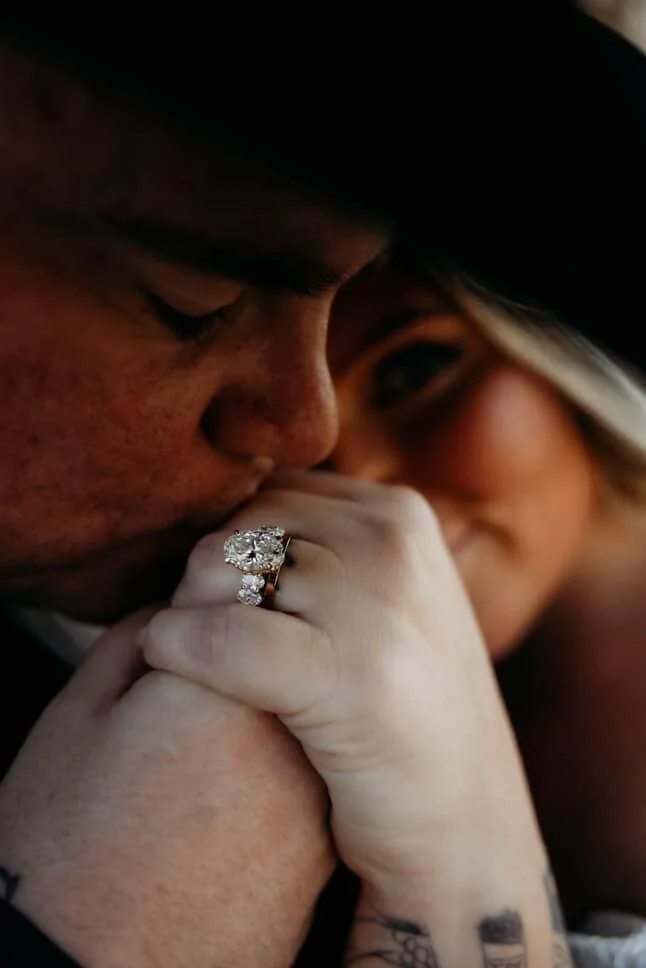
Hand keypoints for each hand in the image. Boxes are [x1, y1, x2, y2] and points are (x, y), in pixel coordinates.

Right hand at [0, 611, 332, 967]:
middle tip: (189, 697)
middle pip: (278, 652)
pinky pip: (307, 777)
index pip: (238, 593)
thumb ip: (135, 639)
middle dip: (242, 652)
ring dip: (263, 711)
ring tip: (203, 757)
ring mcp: (312, 801)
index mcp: (219, 690)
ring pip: (298, 713)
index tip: (184, 628)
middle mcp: (285, 739)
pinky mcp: (321, 854)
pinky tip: (226, 802)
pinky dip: (277, 771)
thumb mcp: (76, 718)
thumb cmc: (64, 848)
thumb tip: (174, 612)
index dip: (205, 600)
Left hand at [142, 471, 540, 885]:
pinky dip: (175, 646)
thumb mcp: (380, 601)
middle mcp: (393, 540)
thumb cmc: (401, 711)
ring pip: (218, 567)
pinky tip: (163, 660)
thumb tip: (224, 514)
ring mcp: (377, 604)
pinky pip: (220, 635)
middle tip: (206, 640)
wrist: (465, 823)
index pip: (268, 491)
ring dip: (187, 611)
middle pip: (238, 524)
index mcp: (399, 512)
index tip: (223, 602)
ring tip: (201, 663)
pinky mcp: (350, 678)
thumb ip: (320, 546)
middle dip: (204, 579)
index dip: (229, 545)